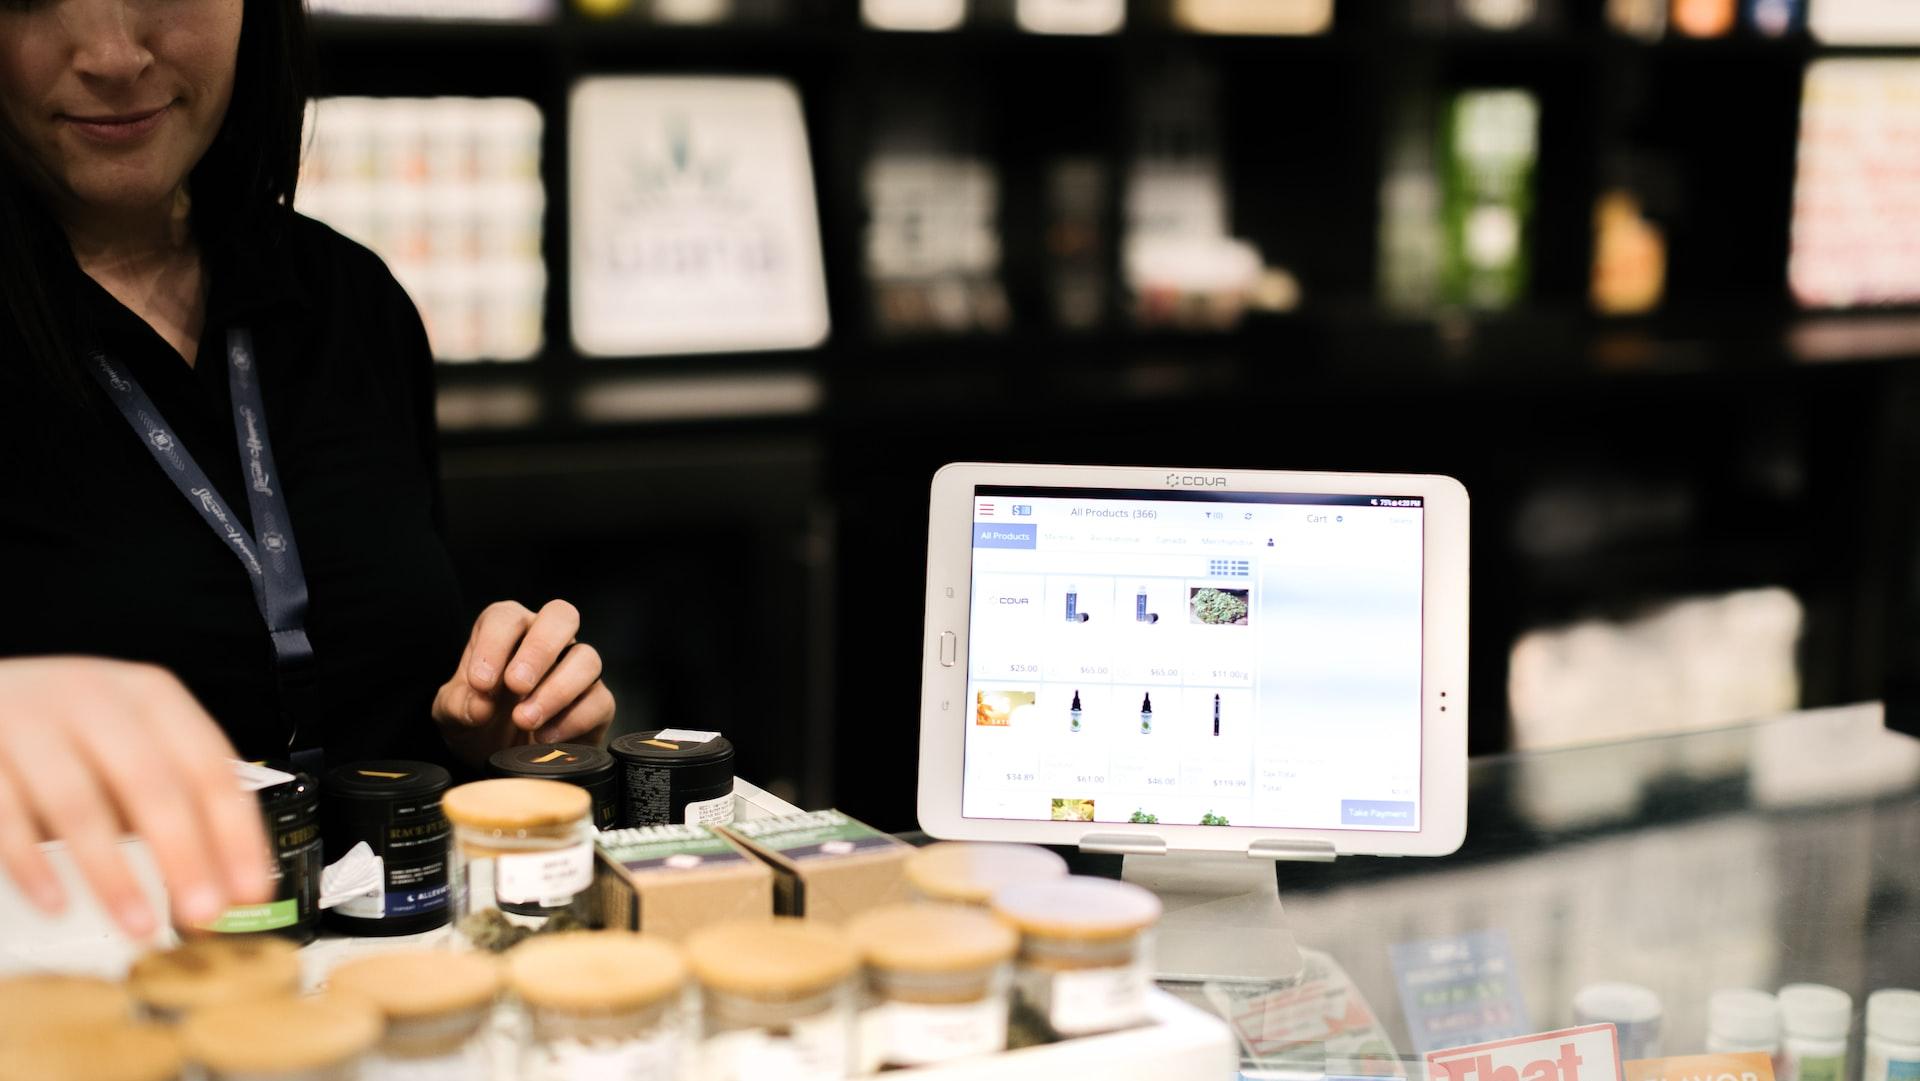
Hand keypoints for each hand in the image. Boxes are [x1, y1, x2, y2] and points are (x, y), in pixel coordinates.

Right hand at [0, 657, 271, 937]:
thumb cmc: (70, 729)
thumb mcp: (130, 744)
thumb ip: (172, 798)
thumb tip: (221, 877)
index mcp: (152, 698)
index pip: (209, 767)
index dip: (235, 832)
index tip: (250, 887)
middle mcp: (96, 701)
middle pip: (152, 784)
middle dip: (184, 856)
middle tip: (204, 913)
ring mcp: (32, 723)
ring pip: (79, 805)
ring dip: (114, 875)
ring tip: (139, 925)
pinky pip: (6, 816)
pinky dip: (34, 866)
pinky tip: (58, 904)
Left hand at [432, 600, 614, 765]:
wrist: (504, 762)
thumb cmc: (478, 723)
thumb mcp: (452, 715)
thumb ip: (458, 706)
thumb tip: (480, 706)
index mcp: (508, 632)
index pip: (506, 618)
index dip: (494, 645)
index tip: (480, 683)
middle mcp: (547, 642)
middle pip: (561, 616)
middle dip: (539, 650)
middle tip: (516, 685)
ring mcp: (577, 670)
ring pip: (587, 658)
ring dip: (557, 689)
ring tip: (526, 720)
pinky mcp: (597, 703)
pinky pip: (599, 701)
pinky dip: (573, 719)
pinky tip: (545, 737)